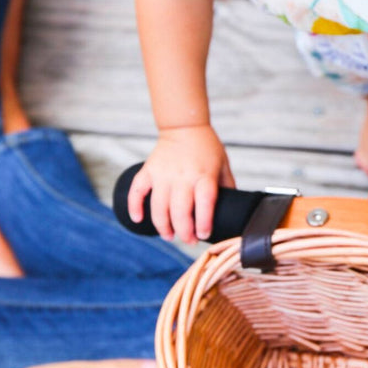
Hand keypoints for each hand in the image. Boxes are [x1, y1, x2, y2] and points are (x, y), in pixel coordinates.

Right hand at [127, 125, 234, 243]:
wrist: (184, 126)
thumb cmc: (207, 148)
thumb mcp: (223, 166)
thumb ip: (228, 188)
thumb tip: (233, 211)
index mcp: (204, 177)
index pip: (204, 205)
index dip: (204, 224)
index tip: (203, 235)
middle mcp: (183, 177)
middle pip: (180, 212)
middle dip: (184, 232)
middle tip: (188, 240)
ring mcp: (163, 174)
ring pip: (159, 207)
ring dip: (163, 226)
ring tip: (169, 236)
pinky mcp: (148, 170)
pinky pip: (137, 191)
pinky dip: (134, 206)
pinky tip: (138, 219)